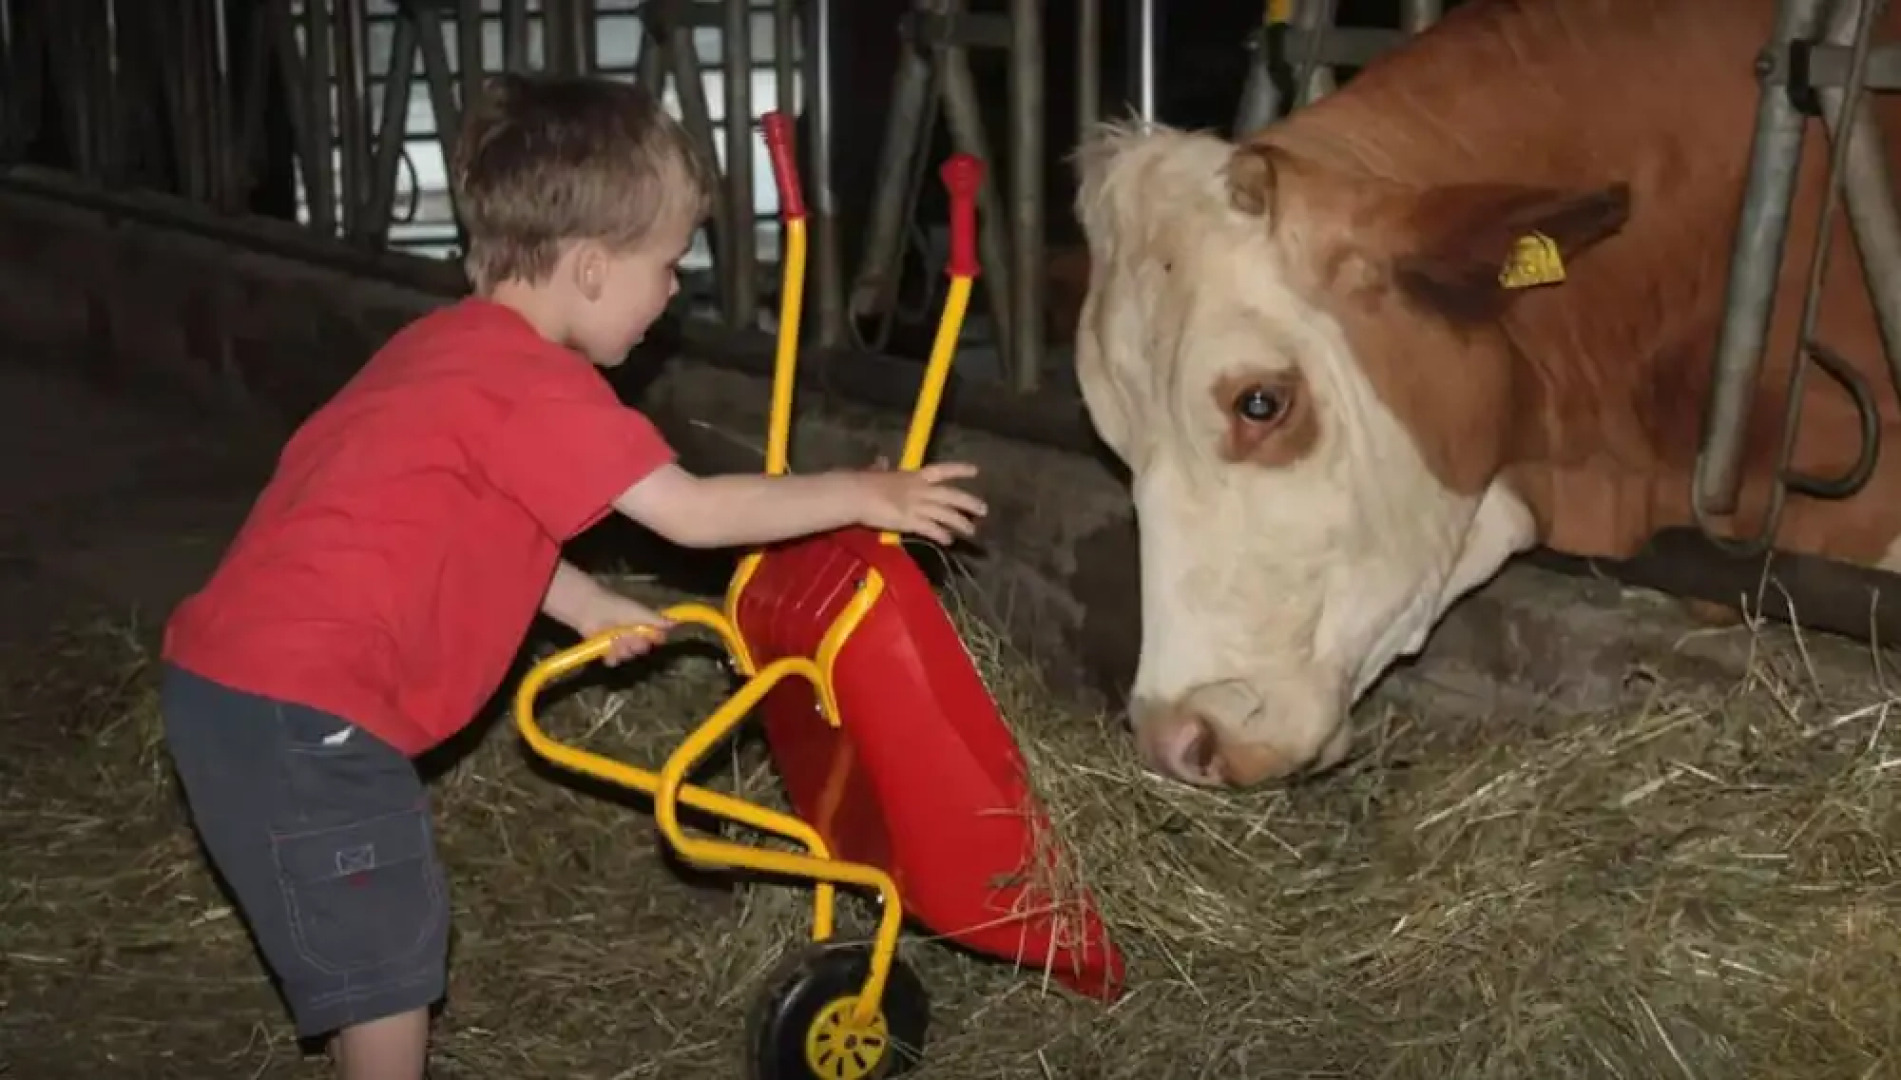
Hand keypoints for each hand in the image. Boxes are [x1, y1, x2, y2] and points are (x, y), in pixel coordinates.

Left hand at [576, 590, 670, 665]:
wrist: (591, 610)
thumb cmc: (617, 607)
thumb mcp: (639, 611)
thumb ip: (656, 619)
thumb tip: (676, 622)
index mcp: (642, 625)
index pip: (656, 638)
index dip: (654, 639)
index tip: (652, 637)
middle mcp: (633, 635)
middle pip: (642, 649)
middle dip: (636, 644)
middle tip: (628, 635)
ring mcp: (619, 644)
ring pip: (629, 656)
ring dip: (623, 649)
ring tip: (614, 638)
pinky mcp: (606, 650)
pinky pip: (615, 661)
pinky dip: (611, 656)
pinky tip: (607, 647)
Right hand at [853, 461, 987, 545]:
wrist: (856, 494)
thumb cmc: (864, 481)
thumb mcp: (877, 472)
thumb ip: (882, 468)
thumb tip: (881, 461)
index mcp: (913, 475)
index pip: (942, 470)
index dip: (959, 470)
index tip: (976, 471)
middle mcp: (920, 489)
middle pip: (951, 496)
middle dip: (968, 502)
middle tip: (983, 509)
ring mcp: (917, 506)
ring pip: (945, 514)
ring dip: (960, 522)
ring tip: (972, 531)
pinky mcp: (911, 521)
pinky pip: (931, 529)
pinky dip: (941, 535)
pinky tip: (949, 541)